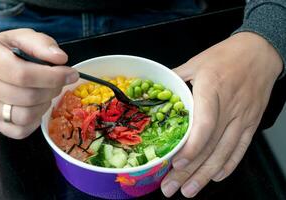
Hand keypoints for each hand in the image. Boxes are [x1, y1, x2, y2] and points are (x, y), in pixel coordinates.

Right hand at [0, 28, 78, 138]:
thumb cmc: (5, 51)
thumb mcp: (19, 38)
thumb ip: (40, 44)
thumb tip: (60, 58)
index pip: (23, 75)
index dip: (53, 77)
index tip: (71, 74)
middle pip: (28, 97)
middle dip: (52, 89)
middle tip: (58, 82)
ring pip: (24, 116)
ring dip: (45, 105)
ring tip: (46, 93)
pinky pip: (19, 131)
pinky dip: (35, 121)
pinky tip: (36, 106)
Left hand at [161, 32, 282, 197]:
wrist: (259, 52)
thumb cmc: (225, 57)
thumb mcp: (195, 62)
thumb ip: (174, 79)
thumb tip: (152, 92)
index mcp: (211, 90)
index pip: (204, 125)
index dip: (191, 148)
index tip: (176, 164)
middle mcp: (229, 108)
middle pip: (210, 146)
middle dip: (190, 172)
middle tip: (171, 189)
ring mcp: (243, 118)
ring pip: (225, 152)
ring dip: (206, 175)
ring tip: (189, 191)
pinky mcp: (251, 123)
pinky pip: (241, 148)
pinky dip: (228, 165)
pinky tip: (216, 177)